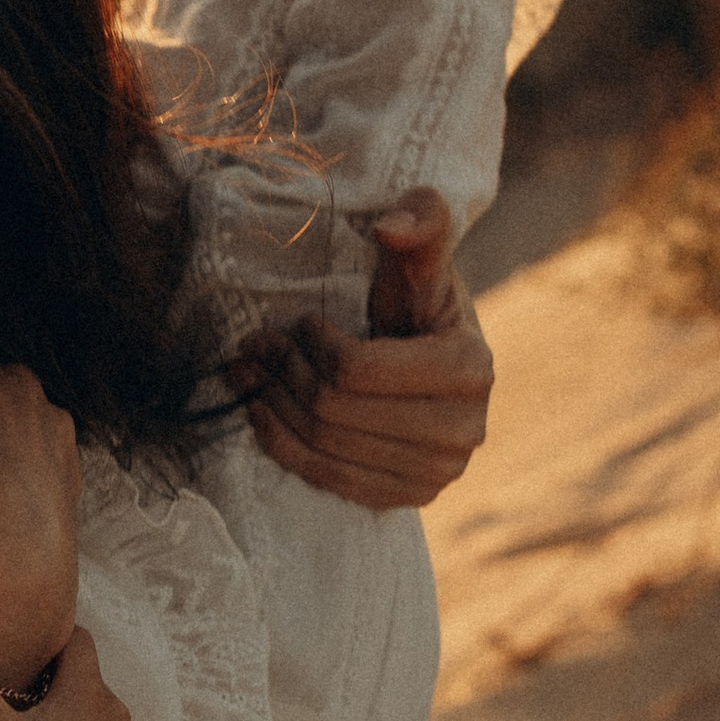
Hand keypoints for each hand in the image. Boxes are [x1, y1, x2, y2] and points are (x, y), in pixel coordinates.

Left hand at [239, 189, 493, 511]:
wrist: (429, 361)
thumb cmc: (416, 304)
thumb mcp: (420, 260)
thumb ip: (421, 223)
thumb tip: (390, 226)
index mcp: (469, 368)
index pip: (355, 369)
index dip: (312, 343)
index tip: (300, 322)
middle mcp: (463, 432)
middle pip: (333, 410)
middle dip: (283, 372)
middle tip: (255, 346)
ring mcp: (438, 474)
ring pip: (323, 445)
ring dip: (272, 405)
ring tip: (250, 373)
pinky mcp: (408, 498)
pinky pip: (327, 479)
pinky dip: (282, 445)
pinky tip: (262, 412)